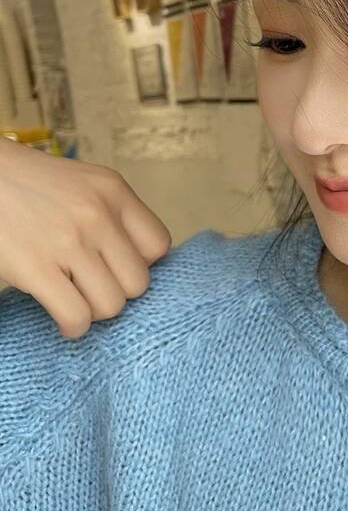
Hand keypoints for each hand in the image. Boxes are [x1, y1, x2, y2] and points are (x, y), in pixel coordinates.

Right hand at [0, 139, 172, 338]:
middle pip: (138, 283)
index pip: (159, 246)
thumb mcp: (80, 184)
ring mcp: (67, 241)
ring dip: (93, 312)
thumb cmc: (26, 186)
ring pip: (111, 305)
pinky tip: (62, 317)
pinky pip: (77, 316)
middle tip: (90, 287)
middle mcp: (96, 214)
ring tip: (74, 299)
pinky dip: (72, 326)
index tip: (115, 268)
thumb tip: (137, 266)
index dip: (139, 264)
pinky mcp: (35, 266)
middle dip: (115, 292)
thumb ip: (111, 215)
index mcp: (112, 190)